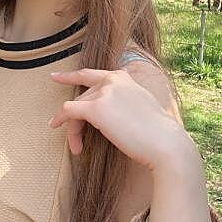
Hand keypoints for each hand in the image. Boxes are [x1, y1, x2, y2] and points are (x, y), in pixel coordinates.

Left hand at [49, 67, 193, 170]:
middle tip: (64, 130)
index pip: (91, 75)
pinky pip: (70, 111)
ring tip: (77, 146)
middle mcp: (112, 80)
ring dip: (73, 128)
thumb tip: (109, 110)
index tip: (56, 77)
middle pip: (83, 96)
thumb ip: (125, 99)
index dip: (71, 76)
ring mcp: (103, 93)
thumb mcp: (141, 105)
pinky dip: (63, 121)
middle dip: (75, 116)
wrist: (165, 142)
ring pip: (76, 107)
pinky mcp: (95, 108)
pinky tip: (62, 132)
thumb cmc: (156, 132)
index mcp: (123, 77)